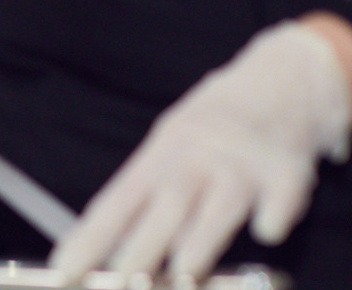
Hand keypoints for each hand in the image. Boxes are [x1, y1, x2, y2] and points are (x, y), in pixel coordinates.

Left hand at [53, 18, 351, 279]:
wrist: (281, 81)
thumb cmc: (214, 127)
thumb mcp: (173, 146)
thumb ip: (151, 198)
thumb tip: (114, 251)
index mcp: (159, 153)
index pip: (117, 202)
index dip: (90, 238)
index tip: (64, 270)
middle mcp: (196, 157)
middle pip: (165, 206)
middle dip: (142, 247)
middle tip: (120, 279)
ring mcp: (242, 165)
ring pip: (217, 206)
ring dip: (200, 240)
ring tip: (182, 272)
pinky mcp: (287, 174)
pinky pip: (279, 200)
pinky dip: (272, 217)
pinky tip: (265, 232)